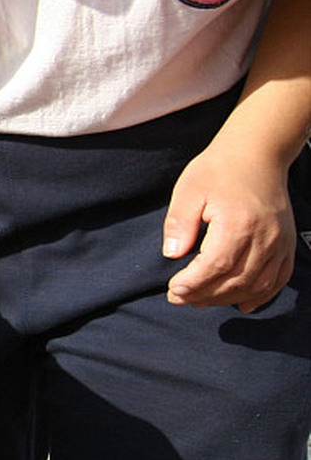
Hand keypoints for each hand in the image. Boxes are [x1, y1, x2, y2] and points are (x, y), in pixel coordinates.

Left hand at [163, 143, 296, 311]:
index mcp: (238, 223)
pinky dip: (261, 296)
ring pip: (257, 285)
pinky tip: (240, 304)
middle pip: (236, 280)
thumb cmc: (218, 170)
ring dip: (227, 298)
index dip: (194, 283)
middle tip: (179, 298)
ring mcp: (280, 243)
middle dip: (205, 295)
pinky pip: (279, 279)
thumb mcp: (189, 190)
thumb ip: (179, 223)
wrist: (257, 155)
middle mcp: (265, 237)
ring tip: (200, 300)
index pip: (216, 266)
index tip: (173, 289)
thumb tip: (172, 254)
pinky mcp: (288, 244)